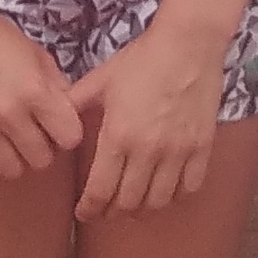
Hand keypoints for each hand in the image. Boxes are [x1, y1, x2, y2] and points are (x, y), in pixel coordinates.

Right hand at [0, 0, 86, 181]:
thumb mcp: (37, 54)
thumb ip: (57, 87)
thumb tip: (70, 114)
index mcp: (35, 90)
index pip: (70, 138)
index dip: (67, 133)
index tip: (58, 126)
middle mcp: (8, 112)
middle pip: (42, 160)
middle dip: (42, 147)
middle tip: (33, 132)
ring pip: (12, 170)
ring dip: (14, 157)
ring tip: (8, 138)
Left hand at [71, 3, 234, 219]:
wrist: (188, 44)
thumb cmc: (142, 59)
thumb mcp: (101, 80)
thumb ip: (75, 106)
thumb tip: (55, 126)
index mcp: (118, 136)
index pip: (100, 190)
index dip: (89, 209)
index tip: (83, 213)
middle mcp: (148, 151)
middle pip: (128, 203)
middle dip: (112, 213)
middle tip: (105, 211)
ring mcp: (178, 151)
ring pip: (158, 201)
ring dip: (142, 210)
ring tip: (133, 206)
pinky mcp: (202, 147)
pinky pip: (189, 187)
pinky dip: (175, 197)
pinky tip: (166, 191)